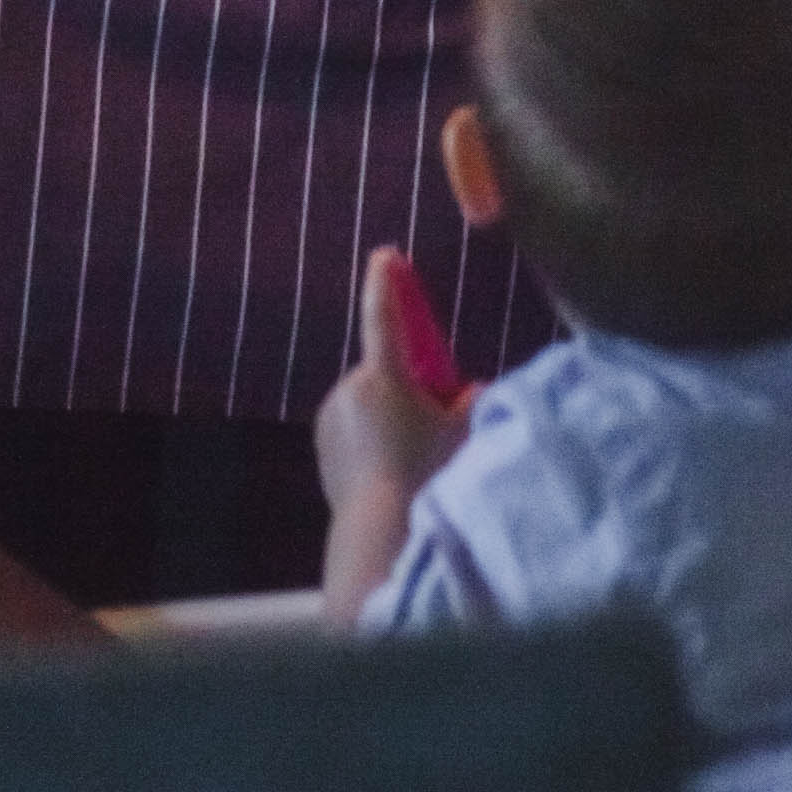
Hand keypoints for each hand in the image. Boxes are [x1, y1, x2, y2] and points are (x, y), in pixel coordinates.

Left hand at [315, 245, 473, 621]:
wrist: (379, 537)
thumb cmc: (426, 478)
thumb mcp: (462, 434)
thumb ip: (470, 402)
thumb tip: (469, 389)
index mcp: (384, 376)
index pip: (384, 316)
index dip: (386, 283)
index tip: (385, 254)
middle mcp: (350, 389)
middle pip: (383, 373)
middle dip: (405, 387)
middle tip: (430, 425)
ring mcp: (331, 420)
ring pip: (367, 404)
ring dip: (386, 416)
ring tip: (410, 461)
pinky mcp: (322, 450)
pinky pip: (353, 431)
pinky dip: (370, 440)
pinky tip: (389, 476)